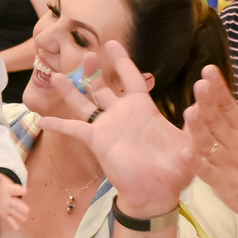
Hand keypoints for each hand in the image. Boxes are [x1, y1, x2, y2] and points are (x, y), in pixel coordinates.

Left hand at [0, 167, 28, 231]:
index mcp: (9, 190)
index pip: (15, 189)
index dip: (19, 190)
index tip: (25, 190)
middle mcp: (11, 199)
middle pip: (17, 203)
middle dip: (21, 207)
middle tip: (27, 210)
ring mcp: (10, 207)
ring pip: (16, 212)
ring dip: (20, 215)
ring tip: (25, 218)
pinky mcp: (7, 214)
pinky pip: (11, 220)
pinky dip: (14, 224)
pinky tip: (18, 229)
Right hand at [40, 41, 195, 216]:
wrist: (156, 193)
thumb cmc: (173, 169)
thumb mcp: (188, 146)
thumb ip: (192, 128)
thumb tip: (195, 111)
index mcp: (143, 108)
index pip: (131, 78)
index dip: (122, 60)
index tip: (112, 43)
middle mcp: (122, 114)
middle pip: (103, 86)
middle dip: (93, 70)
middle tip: (86, 54)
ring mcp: (107, 127)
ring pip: (84, 102)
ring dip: (70, 90)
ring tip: (56, 75)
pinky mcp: (97, 142)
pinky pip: (75, 129)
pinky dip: (59, 124)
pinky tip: (43, 119)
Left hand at [183, 65, 237, 229]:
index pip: (230, 106)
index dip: (219, 88)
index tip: (208, 71)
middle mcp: (237, 146)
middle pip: (217, 120)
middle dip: (207, 101)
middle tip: (199, 84)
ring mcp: (229, 166)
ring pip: (209, 144)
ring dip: (198, 128)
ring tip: (189, 111)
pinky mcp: (225, 186)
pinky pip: (207, 173)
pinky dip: (196, 163)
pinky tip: (184, 151)